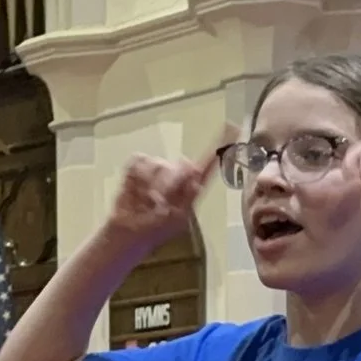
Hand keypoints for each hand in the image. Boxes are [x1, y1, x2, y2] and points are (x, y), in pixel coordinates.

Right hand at [104, 147, 219, 247]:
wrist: (127, 232)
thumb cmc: (154, 230)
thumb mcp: (177, 216)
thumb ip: (188, 191)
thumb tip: (193, 167)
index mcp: (191, 187)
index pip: (208, 165)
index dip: (219, 147)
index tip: (232, 128)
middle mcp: (176, 173)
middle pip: (179, 164)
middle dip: (168, 183)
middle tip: (158, 202)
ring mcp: (156, 168)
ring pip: (158, 163)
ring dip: (150, 183)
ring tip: (144, 200)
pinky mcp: (138, 166)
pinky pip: (139, 160)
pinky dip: (136, 176)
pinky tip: (135, 190)